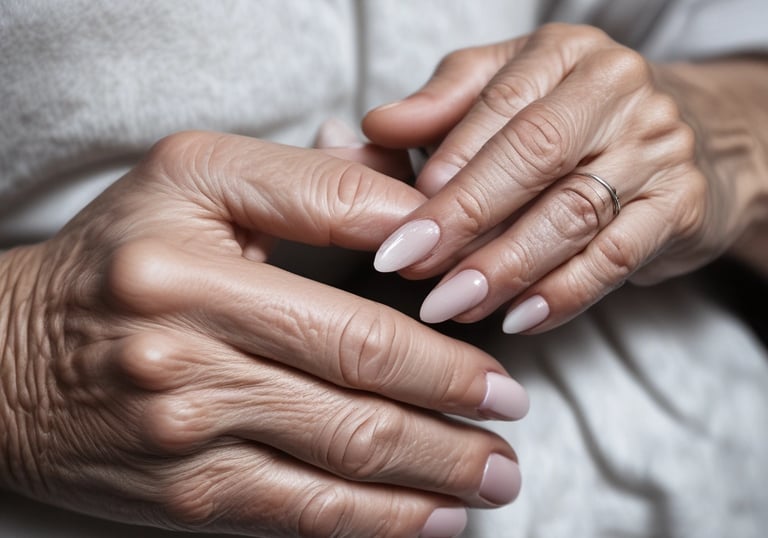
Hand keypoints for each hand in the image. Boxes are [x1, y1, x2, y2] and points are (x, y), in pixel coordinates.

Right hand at [0, 132, 528, 536]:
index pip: (350, 313)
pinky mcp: (186, 497)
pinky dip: (377, 523)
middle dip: (455, 417)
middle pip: (358, 396)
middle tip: (515, 424)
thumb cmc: (118, 255)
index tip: (496, 356)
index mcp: (195, 270)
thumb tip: (418, 213)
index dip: (439, 345)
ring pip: (341, 465)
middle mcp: (187, 358)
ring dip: (435, 477)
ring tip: (497, 478)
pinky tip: (432, 520)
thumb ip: (314, 184)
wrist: (10, 357)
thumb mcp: (200, 179)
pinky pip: (300, 515)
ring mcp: (187, 438)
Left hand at [363, 23, 764, 332]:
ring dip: (506, 266)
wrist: (696, 138)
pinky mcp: (681, 206)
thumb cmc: (579, 118)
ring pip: (572, 213)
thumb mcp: (511, 90)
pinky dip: (562, 294)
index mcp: (565, 54)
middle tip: (413, 265)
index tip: (399, 218)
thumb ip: (444, 105)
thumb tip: (377, 126)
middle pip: (535, 156)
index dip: (447, 164)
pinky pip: (615, 258)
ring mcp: (656, 148)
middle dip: (466, 217)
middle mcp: (616, 91)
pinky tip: (518, 316)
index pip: (499, 106)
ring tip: (453, 301)